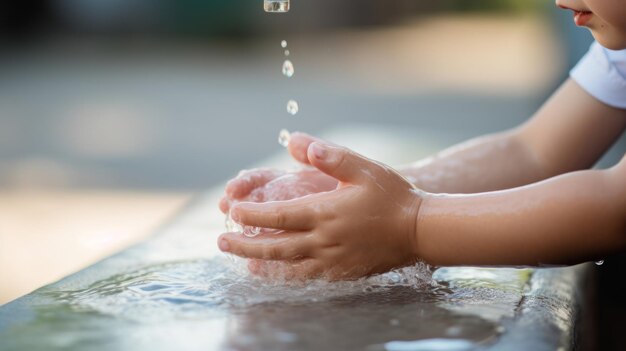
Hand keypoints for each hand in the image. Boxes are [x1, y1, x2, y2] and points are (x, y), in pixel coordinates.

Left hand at [218, 139, 422, 279]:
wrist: (420, 230)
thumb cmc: (392, 196)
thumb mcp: (363, 168)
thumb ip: (329, 156)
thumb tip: (296, 141)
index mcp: (325, 212)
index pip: (277, 216)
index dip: (251, 215)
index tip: (231, 211)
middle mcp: (324, 240)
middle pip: (275, 246)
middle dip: (245, 244)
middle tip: (221, 241)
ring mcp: (333, 260)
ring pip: (288, 266)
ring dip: (261, 263)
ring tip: (241, 262)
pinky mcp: (343, 272)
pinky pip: (308, 277)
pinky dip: (287, 277)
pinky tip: (277, 275)